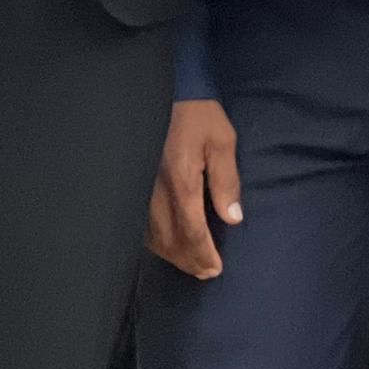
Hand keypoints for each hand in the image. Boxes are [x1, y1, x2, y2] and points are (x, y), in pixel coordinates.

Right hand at [145, 98, 241, 278]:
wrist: (166, 95)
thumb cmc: (199, 117)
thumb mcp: (222, 142)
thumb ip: (227, 182)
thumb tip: (232, 218)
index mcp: (181, 183)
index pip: (192, 232)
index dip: (204, 255)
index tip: (216, 270)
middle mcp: (156, 193)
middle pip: (170, 241)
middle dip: (189, 261)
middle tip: (206, 273)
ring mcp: (142, 192)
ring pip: (153, 237)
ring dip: (173, 255)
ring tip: (191, 264)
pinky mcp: (136, 187)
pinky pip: (142, 225)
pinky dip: (156, 242)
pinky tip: (168, 245)